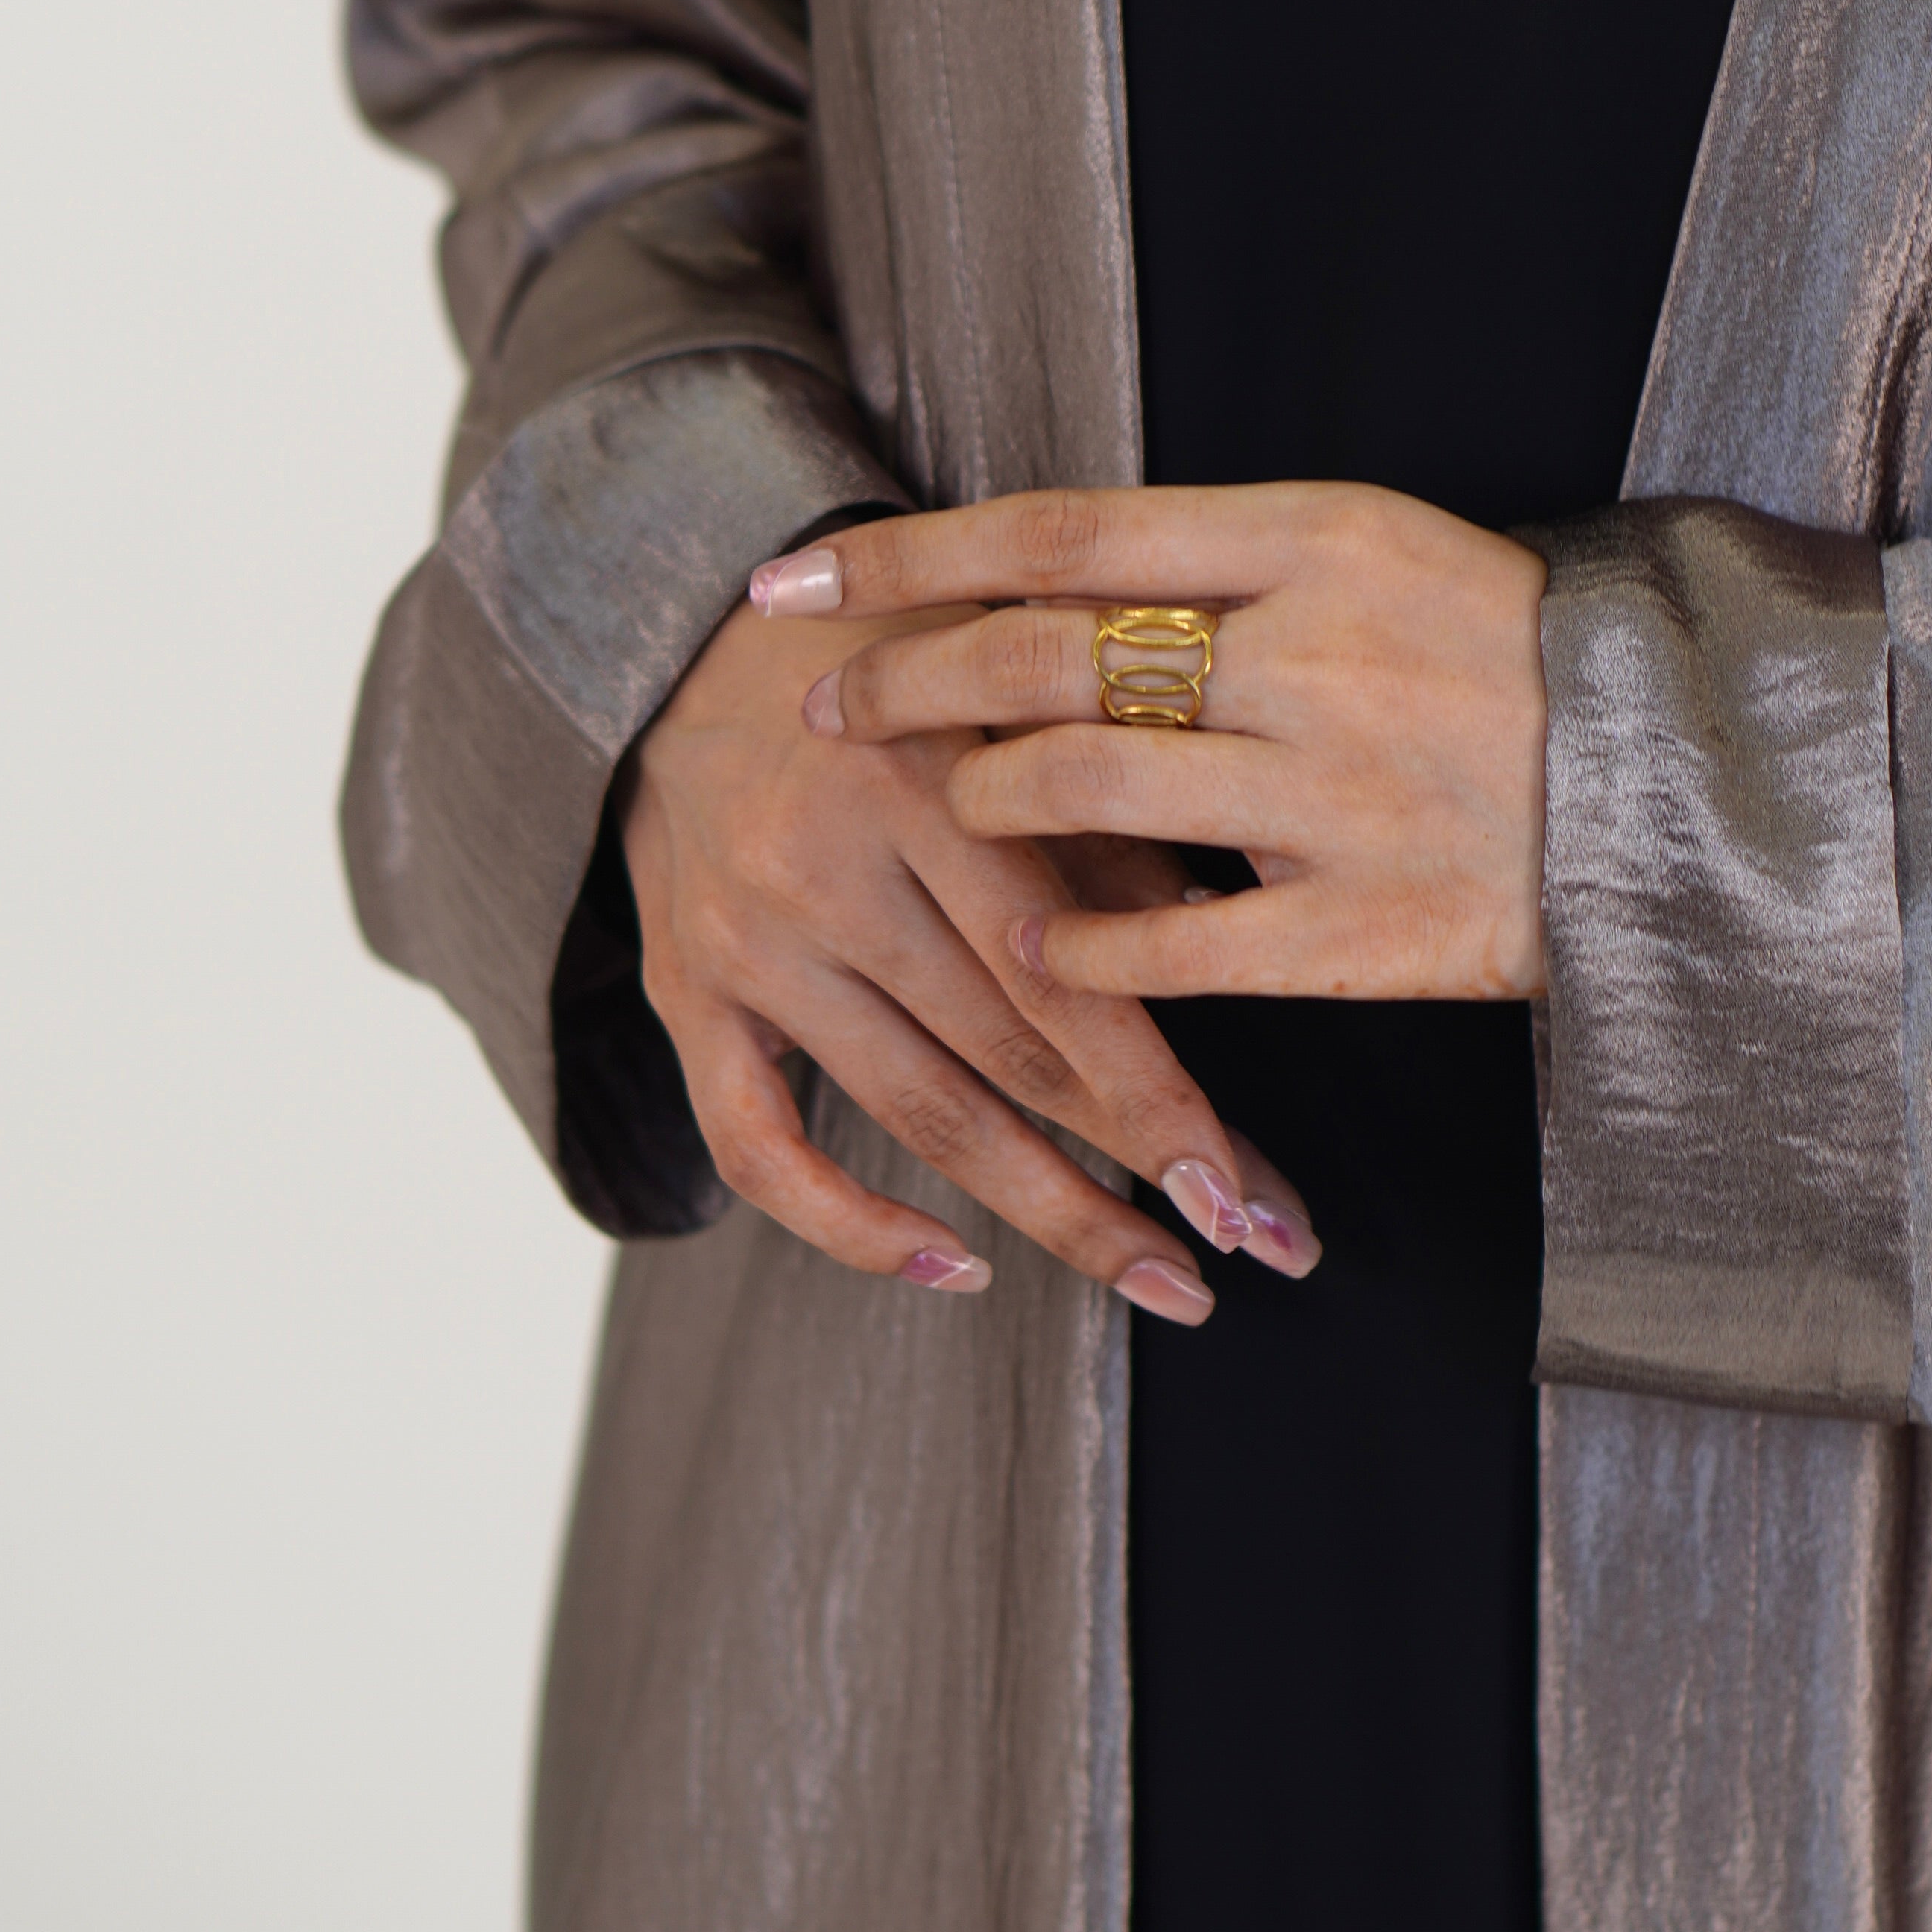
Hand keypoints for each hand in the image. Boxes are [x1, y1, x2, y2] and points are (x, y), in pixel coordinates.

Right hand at [618, 591, 1318, 1318]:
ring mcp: (746, 943)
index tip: (1243, 1192)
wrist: (675, 646)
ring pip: (916, 1114)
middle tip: (1256, 1245)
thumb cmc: (892, 663)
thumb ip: (1107, 808)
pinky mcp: (682, 995)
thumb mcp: (1008, 691)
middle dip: (1142, 1166)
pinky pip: (756, 1150)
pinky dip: (850, 1228)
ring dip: (1050, 1215)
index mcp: (920, 775)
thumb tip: (1235, 927)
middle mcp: (822, 868)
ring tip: (1163, 1285)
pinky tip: (956, 1269)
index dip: (1158, 1096)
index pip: (1059, 971)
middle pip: (1008, 1057)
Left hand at [765, 483, 1549, 1004]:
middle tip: (826, 706)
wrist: (1683, 778)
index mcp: (1317, 538)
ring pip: (1087, 790)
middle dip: (906, 681)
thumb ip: (1224, 560)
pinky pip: (1174, 944)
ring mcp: (1339, 793)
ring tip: (952, 806)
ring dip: (984, 800)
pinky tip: (1042, 946)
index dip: (911, 555)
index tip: (800, 579)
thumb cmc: (1505, 651)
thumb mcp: (1381, 548)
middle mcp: (1315, 655)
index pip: (1059, 533)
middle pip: (1046, 659)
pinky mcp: (1367, 925)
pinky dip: (1083, 948)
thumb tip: (1043, 570)